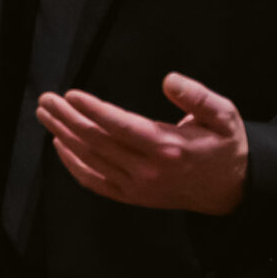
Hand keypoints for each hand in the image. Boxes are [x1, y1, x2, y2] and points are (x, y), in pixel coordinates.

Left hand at [36, 73, 248, 215]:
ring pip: (92, 160)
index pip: (121, 127)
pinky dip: (73, 164)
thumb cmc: (224, 145)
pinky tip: (60, 144)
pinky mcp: (132, 197)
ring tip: (46, 114)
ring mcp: (138, 187)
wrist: (230, 189)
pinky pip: (95, 182)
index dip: (94, 110)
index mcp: (169, 148)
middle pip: (98, 142)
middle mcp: (149, 170)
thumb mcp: (224, 115)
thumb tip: (169, 80)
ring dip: (64, 135)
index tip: (71, 95)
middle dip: (68, 118)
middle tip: (47, 100)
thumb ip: (198, 96)